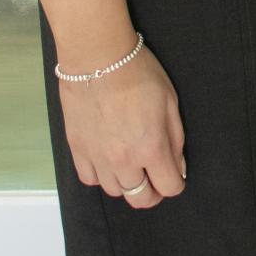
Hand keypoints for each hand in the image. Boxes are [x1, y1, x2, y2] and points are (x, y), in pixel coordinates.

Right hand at [59, 48, 185, 209]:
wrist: (97, 57)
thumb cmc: (136, 72)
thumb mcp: (169, 100)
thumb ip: (175, 139)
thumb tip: (178, 167)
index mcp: (151, 147)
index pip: (169, 187)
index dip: (175, 183)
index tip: (174, 176)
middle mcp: (124, 160)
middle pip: (140, 198)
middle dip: (153, 192)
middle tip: (154, 177)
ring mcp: (98, 157)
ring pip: (115, 191)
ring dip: (126, 182)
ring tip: (130, 163)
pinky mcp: (78, 150)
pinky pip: (91, 179)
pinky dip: (101, 175)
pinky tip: (108, 159)